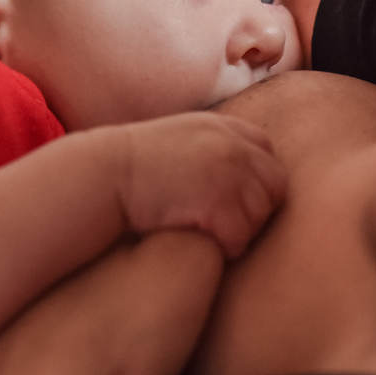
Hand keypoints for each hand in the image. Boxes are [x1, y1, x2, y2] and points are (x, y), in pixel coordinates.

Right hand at [116, 113, 285, 257]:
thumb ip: (210, 145)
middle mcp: (231, 145)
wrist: (102, 178)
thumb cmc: (132, 168)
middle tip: (231, 223)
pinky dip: (231, 247)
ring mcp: (226, 173)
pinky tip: (212, 247)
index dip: (257, 178)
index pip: (266, 152)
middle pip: (274, 184)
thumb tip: (237, 166)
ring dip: (243, 229)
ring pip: (261, 213)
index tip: (238, 197)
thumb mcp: (178, 139)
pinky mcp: (217, 203)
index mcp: (222, 127)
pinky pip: (242, 235)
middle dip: (258, 207)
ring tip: (218, 236)